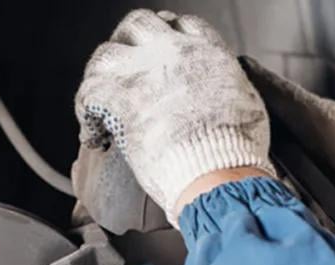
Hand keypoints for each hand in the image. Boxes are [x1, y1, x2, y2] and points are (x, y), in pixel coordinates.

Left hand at [75, 10, 274, 223]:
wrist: (217, 168)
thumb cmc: (237, 150)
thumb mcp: (248, 106)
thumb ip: (232, 92)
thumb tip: (228, 101)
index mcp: (208, 53)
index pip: (182, 26)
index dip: (168, 38)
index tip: (160, 60)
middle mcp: (173, 52)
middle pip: (138, 25)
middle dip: (128, 46)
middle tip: (125, 75)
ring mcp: (144, 73)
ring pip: (106, 53)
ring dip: (100, 77)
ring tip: (100, 101)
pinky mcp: (120, 100)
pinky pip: (88, 93)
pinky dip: (86, 114)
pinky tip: (93, 134)